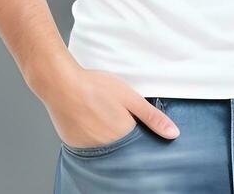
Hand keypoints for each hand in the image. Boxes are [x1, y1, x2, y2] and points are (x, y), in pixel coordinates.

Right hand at [39, 66, 179, 147]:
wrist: (60, 83)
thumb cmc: (95, 86)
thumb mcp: (130, 97)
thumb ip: (152, 117)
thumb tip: (173, 133)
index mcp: (123, 136)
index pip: (138, 145)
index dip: (138, 134)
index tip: (135, 124)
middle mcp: (106, 148)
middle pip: (121, 148)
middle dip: (122, 136)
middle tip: (113, 115)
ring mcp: (89, 150)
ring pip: (105, 148)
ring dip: (106, 137)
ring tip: (100, 115)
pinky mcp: (74, 146)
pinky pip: (88, 147)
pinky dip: (91, 138)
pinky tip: (88, 120)